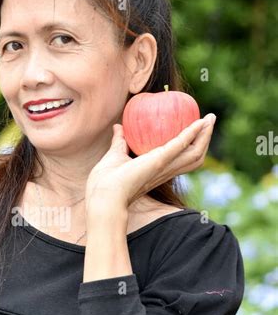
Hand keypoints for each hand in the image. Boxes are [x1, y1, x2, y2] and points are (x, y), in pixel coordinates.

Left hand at [85, 114, 215, 215]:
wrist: (103, 195)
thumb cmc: (105, 182)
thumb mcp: (115, 156)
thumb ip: (119, 141)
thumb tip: (118, 126)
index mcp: (156, 171)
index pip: (179, 159)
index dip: (190, 145)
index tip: (195, 129)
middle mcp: (164, 171)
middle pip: (194, 158)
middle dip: (205, 140)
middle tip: (209, 121)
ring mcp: (164, 167)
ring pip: (195, 154)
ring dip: (205, 135)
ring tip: (210, 119)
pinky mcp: (160, 161)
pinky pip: (181, 144)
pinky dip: (192, 133)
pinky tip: (200, 121)